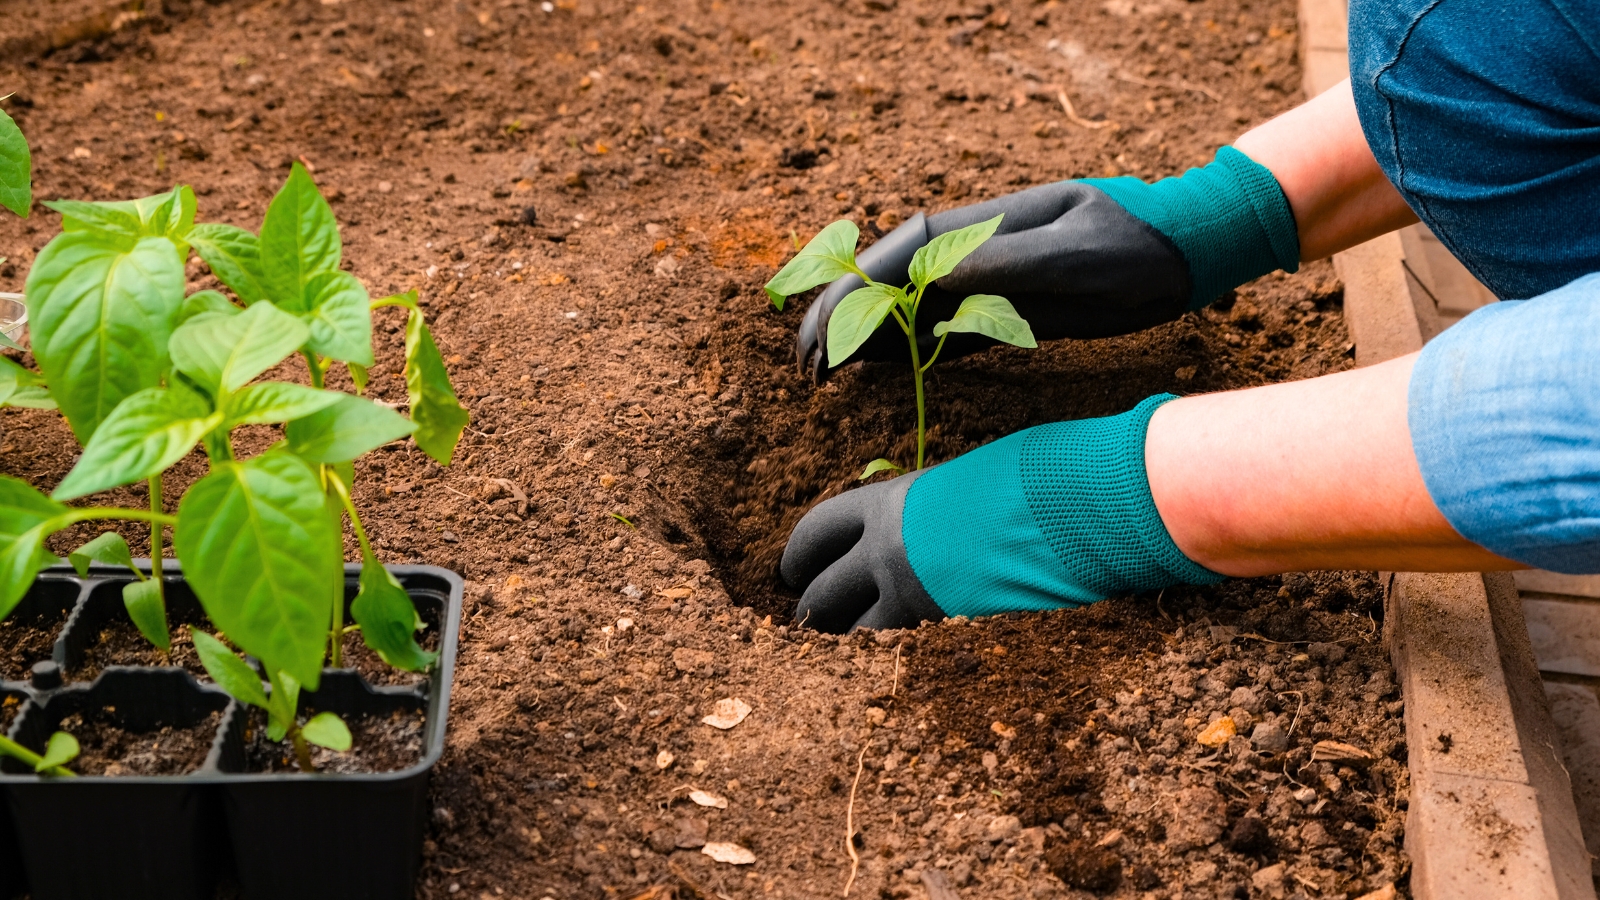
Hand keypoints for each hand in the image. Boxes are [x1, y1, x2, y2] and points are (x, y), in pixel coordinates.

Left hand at [782, 396, 1222, 631]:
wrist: (1060, 511)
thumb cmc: (1022, 485)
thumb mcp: (958, 485)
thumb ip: (927, 510)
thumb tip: (925, 521)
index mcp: (886, 503)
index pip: (817, 529)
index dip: (798, 553)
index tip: (789, 570)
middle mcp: (884, 550)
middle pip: (821, 591)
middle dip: (810, 611)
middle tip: (809, 624)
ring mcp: (908, 595)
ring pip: (851, 635)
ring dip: (843, 647)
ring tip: (839, 660)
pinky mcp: (937, 632)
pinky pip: (894, 656)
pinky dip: (885, 665)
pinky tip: (887, 672)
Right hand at [794, 182, 1189, 381]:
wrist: (1182, 252)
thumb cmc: (1133, 241)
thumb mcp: (1075, 250)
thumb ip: (1007, 262)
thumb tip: (937, 276)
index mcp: (984, 227)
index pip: (900, 257)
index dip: (856, 292)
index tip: (826, 330)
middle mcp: (974, 254)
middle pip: (888, 283)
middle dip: (843, 319)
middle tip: (806, 365)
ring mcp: (986, 285)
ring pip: (906, 312)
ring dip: (863, 341)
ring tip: (819, 375)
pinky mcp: (1005, 315)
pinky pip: (941, 335)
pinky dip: (902, 352)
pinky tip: (871, 371)